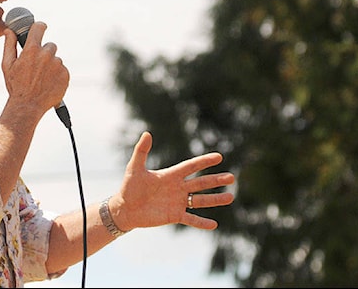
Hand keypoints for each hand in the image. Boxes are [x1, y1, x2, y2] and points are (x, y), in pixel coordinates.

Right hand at [1, 22, 68, 114]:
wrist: (28, 107)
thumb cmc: (15, 86)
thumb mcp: (7, 65)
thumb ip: (9, 45)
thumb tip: (9, 31)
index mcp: (32, 49)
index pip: (39, 27)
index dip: (40, 27)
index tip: (41, 29)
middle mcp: (46, 54)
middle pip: (49, 46)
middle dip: (44, 53)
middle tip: (36, 67)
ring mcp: (58, 65)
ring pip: (56, 59)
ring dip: (51, 65)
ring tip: (41, 79)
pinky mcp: (65, 75)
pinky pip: (62, 70)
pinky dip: (57, 75)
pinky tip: (48, 83)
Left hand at [111, 131, 234, 230]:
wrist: (125, 208)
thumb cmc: (129, 187)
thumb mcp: (134, 168)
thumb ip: (142, 151)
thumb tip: (147, 133)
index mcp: (170, 175)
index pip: (191, 166)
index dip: (204, 162)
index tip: (219, 157)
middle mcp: (177, 188)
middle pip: (200, 183)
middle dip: (216, 180)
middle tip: (232, 177)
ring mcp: (177, 202)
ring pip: (200, 200)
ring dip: (215, 199)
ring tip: (231, 197)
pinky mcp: (174, 216)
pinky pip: (191, 219)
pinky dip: (201, 222)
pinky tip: (214, 224)